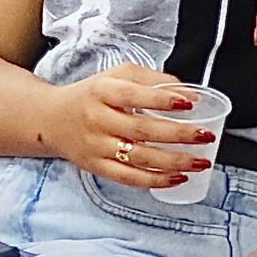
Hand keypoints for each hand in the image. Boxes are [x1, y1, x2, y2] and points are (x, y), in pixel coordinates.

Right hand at [47, 65, 215, 190]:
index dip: (162, 100)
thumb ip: (151, 80)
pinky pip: (128, 178)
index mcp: (102, 91)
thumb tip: (189, 92)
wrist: (51, 119)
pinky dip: (155, 180)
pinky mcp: (97, 167)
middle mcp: (97, 119)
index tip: (189, 103)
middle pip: (141, 130)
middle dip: (178, 134)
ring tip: (201, 160)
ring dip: (174, 161)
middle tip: (205, 135)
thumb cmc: (92, 95)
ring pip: (138, 158)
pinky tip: (178, 178)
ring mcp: (96, 146)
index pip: (133, 95)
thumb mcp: (117, 76)